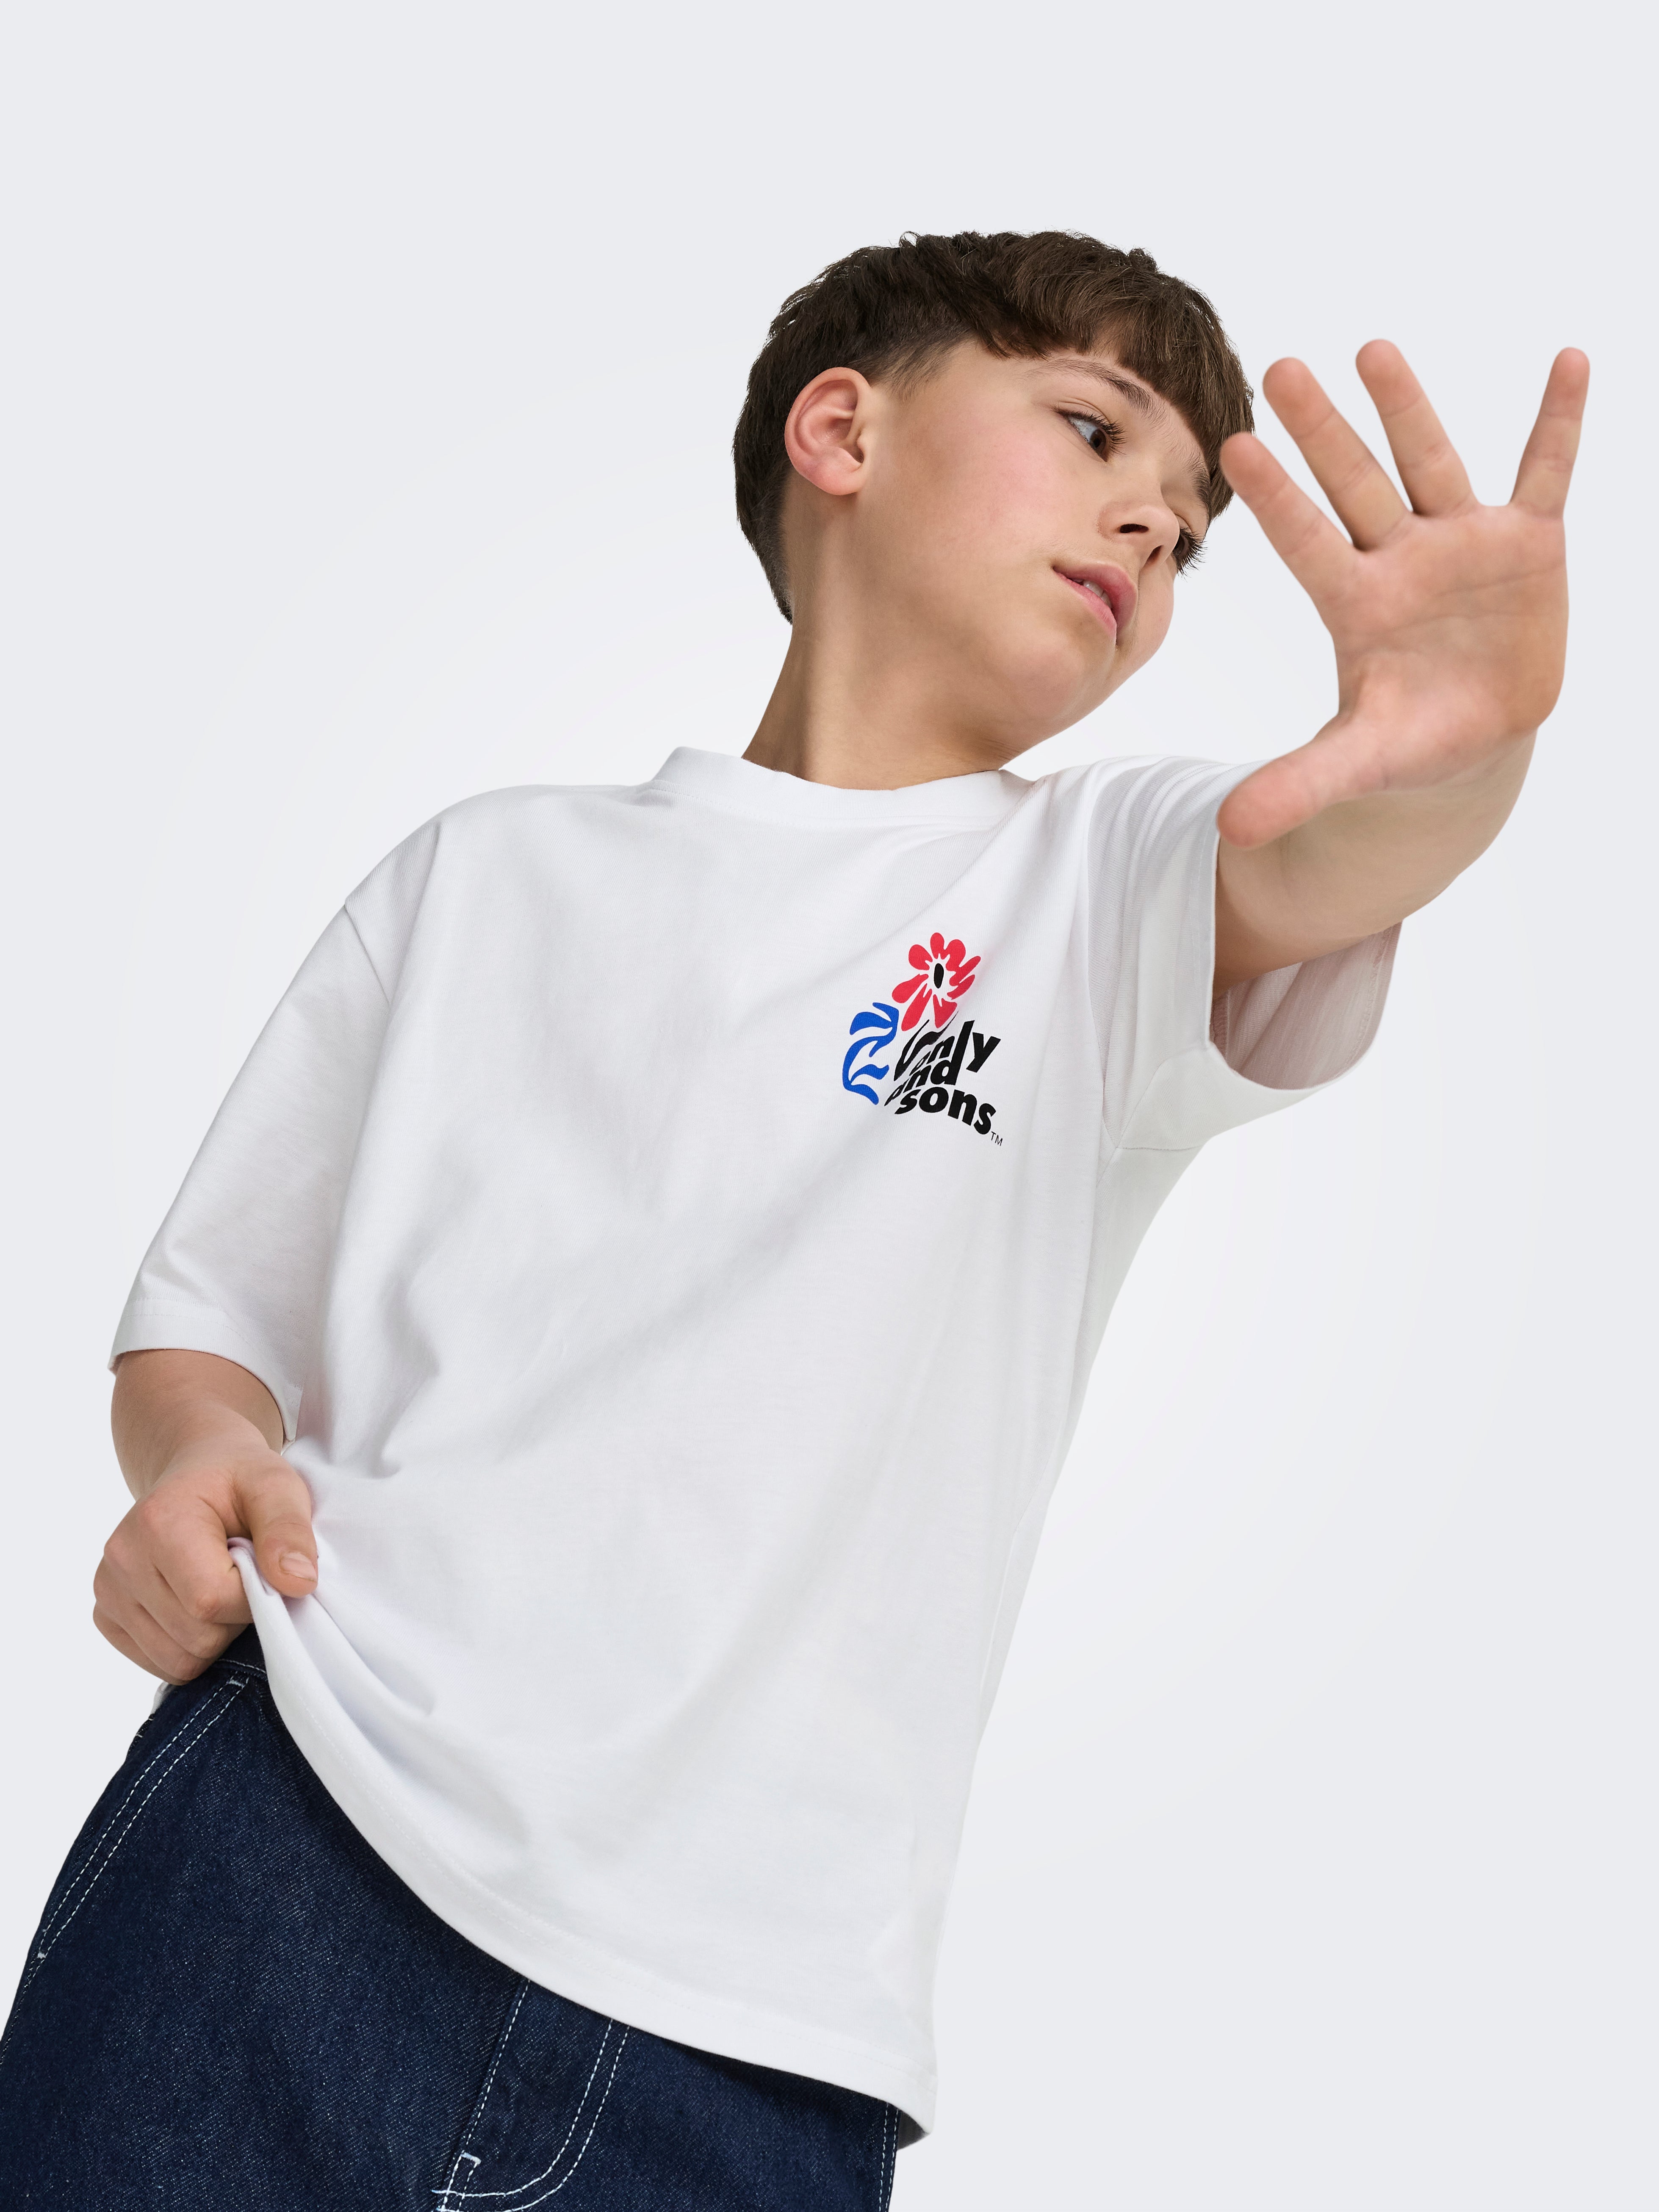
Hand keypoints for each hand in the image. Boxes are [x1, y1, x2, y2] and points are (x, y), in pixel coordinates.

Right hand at [94, 1433, 317, 1683]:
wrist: (198, 1470)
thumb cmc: (239, 1480)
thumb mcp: (277, 1486)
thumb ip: (289, 1531)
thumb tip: (298, 1583)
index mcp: (158, 1521)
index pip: (212, 1600)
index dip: (254, 1599)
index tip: (265, 1569)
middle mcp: (122, 1558)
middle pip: (196, 1638)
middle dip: (236, 1619)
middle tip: (244, 1576)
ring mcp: (109, 1590)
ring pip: (179, 1661)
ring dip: (215, 1637)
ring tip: (222, 1587)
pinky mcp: (107, 1616)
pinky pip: (161, 1665)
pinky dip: (191, 1648)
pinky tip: (198, 1605)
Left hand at [1215, 342, 1588, 849]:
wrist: (1473, 739)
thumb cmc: (1407, 742)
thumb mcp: (1356, 765)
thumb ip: (1297, 786)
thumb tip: (1228, 832)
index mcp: (1356, 603)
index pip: (1306, 541)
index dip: (1277, 497)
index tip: (1236, 445)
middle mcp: (1400, 558)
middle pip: (1356, 485)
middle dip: (1323, 431)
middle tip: (1279, 367)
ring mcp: (1462, 543)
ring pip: (1430, 462)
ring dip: (1406, 408)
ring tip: (1371, 348)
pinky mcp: (1527, 543)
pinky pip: (1546, 473)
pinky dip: (1559, 421)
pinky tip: (1569, 361)